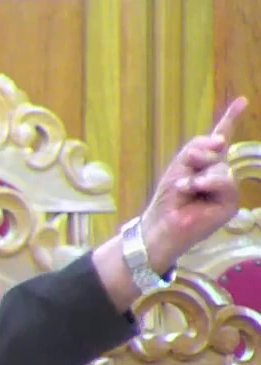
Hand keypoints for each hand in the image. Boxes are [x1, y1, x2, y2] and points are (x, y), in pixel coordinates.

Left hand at [140, 97, 248, 270]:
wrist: (161, 225)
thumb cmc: (167, 198)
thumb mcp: (179, 165)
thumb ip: (197, 147)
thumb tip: (221, 141)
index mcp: (206, 165)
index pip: (220, 139)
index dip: (229, 119)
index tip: (242, 101)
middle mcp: (220, 175)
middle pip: (217, 150)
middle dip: (198, 156)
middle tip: (183, 172)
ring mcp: (227, 190)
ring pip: (220, 167)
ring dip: (198, 174)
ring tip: (185, 187)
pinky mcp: (230, 204)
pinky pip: (225, 182)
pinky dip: (207, 183)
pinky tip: (193, 189)